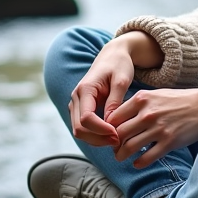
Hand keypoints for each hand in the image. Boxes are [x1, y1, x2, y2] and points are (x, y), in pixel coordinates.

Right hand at [68, 33, 160, 147]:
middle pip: (79, 128)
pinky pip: (83, 128)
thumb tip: (110, 123)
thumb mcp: (121, 81)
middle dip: (98, 139)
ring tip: (116, 140)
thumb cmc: (119, 65)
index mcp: (85, 89)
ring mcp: (76, 104)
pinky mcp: (80, 109)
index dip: (101, 130)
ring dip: (96, 140)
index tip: (117, 135)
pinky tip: (111, 135)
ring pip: (79, 131)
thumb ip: (115, 101)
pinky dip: (95, 135)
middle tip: (118, 141)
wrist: (113, 56)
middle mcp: (76, 97)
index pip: (86, 118)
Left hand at [107, 88, 197, 167]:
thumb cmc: (177, 100)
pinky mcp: (169, 142)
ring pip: (130, 147)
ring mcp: (158, 129)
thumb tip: (117, 118)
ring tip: (121, 157)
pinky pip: (147, 157)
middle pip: (119, 134)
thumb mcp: (154, 94)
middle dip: (113, 144)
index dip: (109, 128)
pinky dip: (139, 163)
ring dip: (122, 155)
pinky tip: (137, 163)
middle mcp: (147, 114)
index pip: (114, 117)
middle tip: (114, 148)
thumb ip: (136, 104)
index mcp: (141, 99)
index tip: (110, 134)